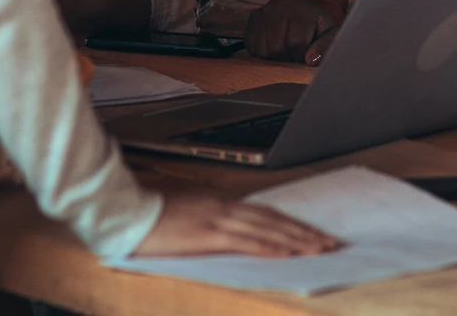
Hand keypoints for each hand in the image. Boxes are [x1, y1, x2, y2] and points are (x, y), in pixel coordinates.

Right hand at [131, 191, 343, 258]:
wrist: (127, 211)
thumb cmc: (151, 216)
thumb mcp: (187, 214)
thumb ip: (211, 220)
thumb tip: (230, 233)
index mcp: (220, 202)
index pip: (266, 214)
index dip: (292, 224)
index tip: (312, 233)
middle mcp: (224, 207)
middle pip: (273, 219)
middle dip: (304, 232)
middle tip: (330, 242)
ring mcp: (217, 219)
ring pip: (267, 229)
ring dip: (296, 240)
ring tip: (319, 249)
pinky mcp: (208, 233)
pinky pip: (246, 241)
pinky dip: (268, 247)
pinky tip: (285, 253)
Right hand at [244, 0, 340, 63]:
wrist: (302, 9)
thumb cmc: (317, 26)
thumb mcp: (329, 34)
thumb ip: (325, 47)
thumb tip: (310, 60)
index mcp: (301, 10)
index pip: (295, 43)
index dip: (300, 55)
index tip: (305, 53)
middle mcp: (279, 7)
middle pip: (276, 47)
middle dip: (286, 57)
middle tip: (294, 53)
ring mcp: (264, 12)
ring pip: (262, 49)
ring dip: (273, 57)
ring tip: (284, 50)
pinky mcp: (253, 19)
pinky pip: (251, 45)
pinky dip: (261, 52)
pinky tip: (273, 47)